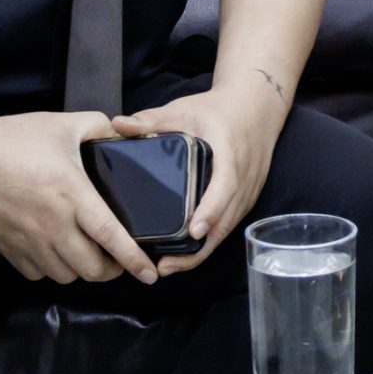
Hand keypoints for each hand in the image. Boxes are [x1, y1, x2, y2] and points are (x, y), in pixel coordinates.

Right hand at [0, 110, 156, 283]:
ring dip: (83, 270)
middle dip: (112, 269)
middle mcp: (52, 224)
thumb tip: (124, 135)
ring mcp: (28, 241)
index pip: (111, 236)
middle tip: (119, 258)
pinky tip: (58, 252)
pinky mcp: (8, 248)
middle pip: (91, 268)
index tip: (150, 274)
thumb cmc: (12, 138)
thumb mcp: (63, 123)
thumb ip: (100, 127)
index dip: (134, 260)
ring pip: (66, 276)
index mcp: (72, 194)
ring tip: (89, 254)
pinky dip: (53, 269)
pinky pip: (39, 274)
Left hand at [110, 78, 289, 273]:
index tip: (193, 231)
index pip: (224, 188)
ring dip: (201, 251)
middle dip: (197, 248)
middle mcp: (244, 180)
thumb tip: (116, 125)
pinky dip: (209, 241)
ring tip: (169, 266)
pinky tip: (186, 252)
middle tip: (165, 266)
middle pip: (225, 221)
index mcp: (230, 156)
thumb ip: (150, 118)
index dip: (210, 211)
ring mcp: (248, 192)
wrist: (256, 106)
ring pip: (227, 229)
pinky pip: (229, 225)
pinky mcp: (246, 199)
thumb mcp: (184, 109)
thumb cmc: (218, 109)